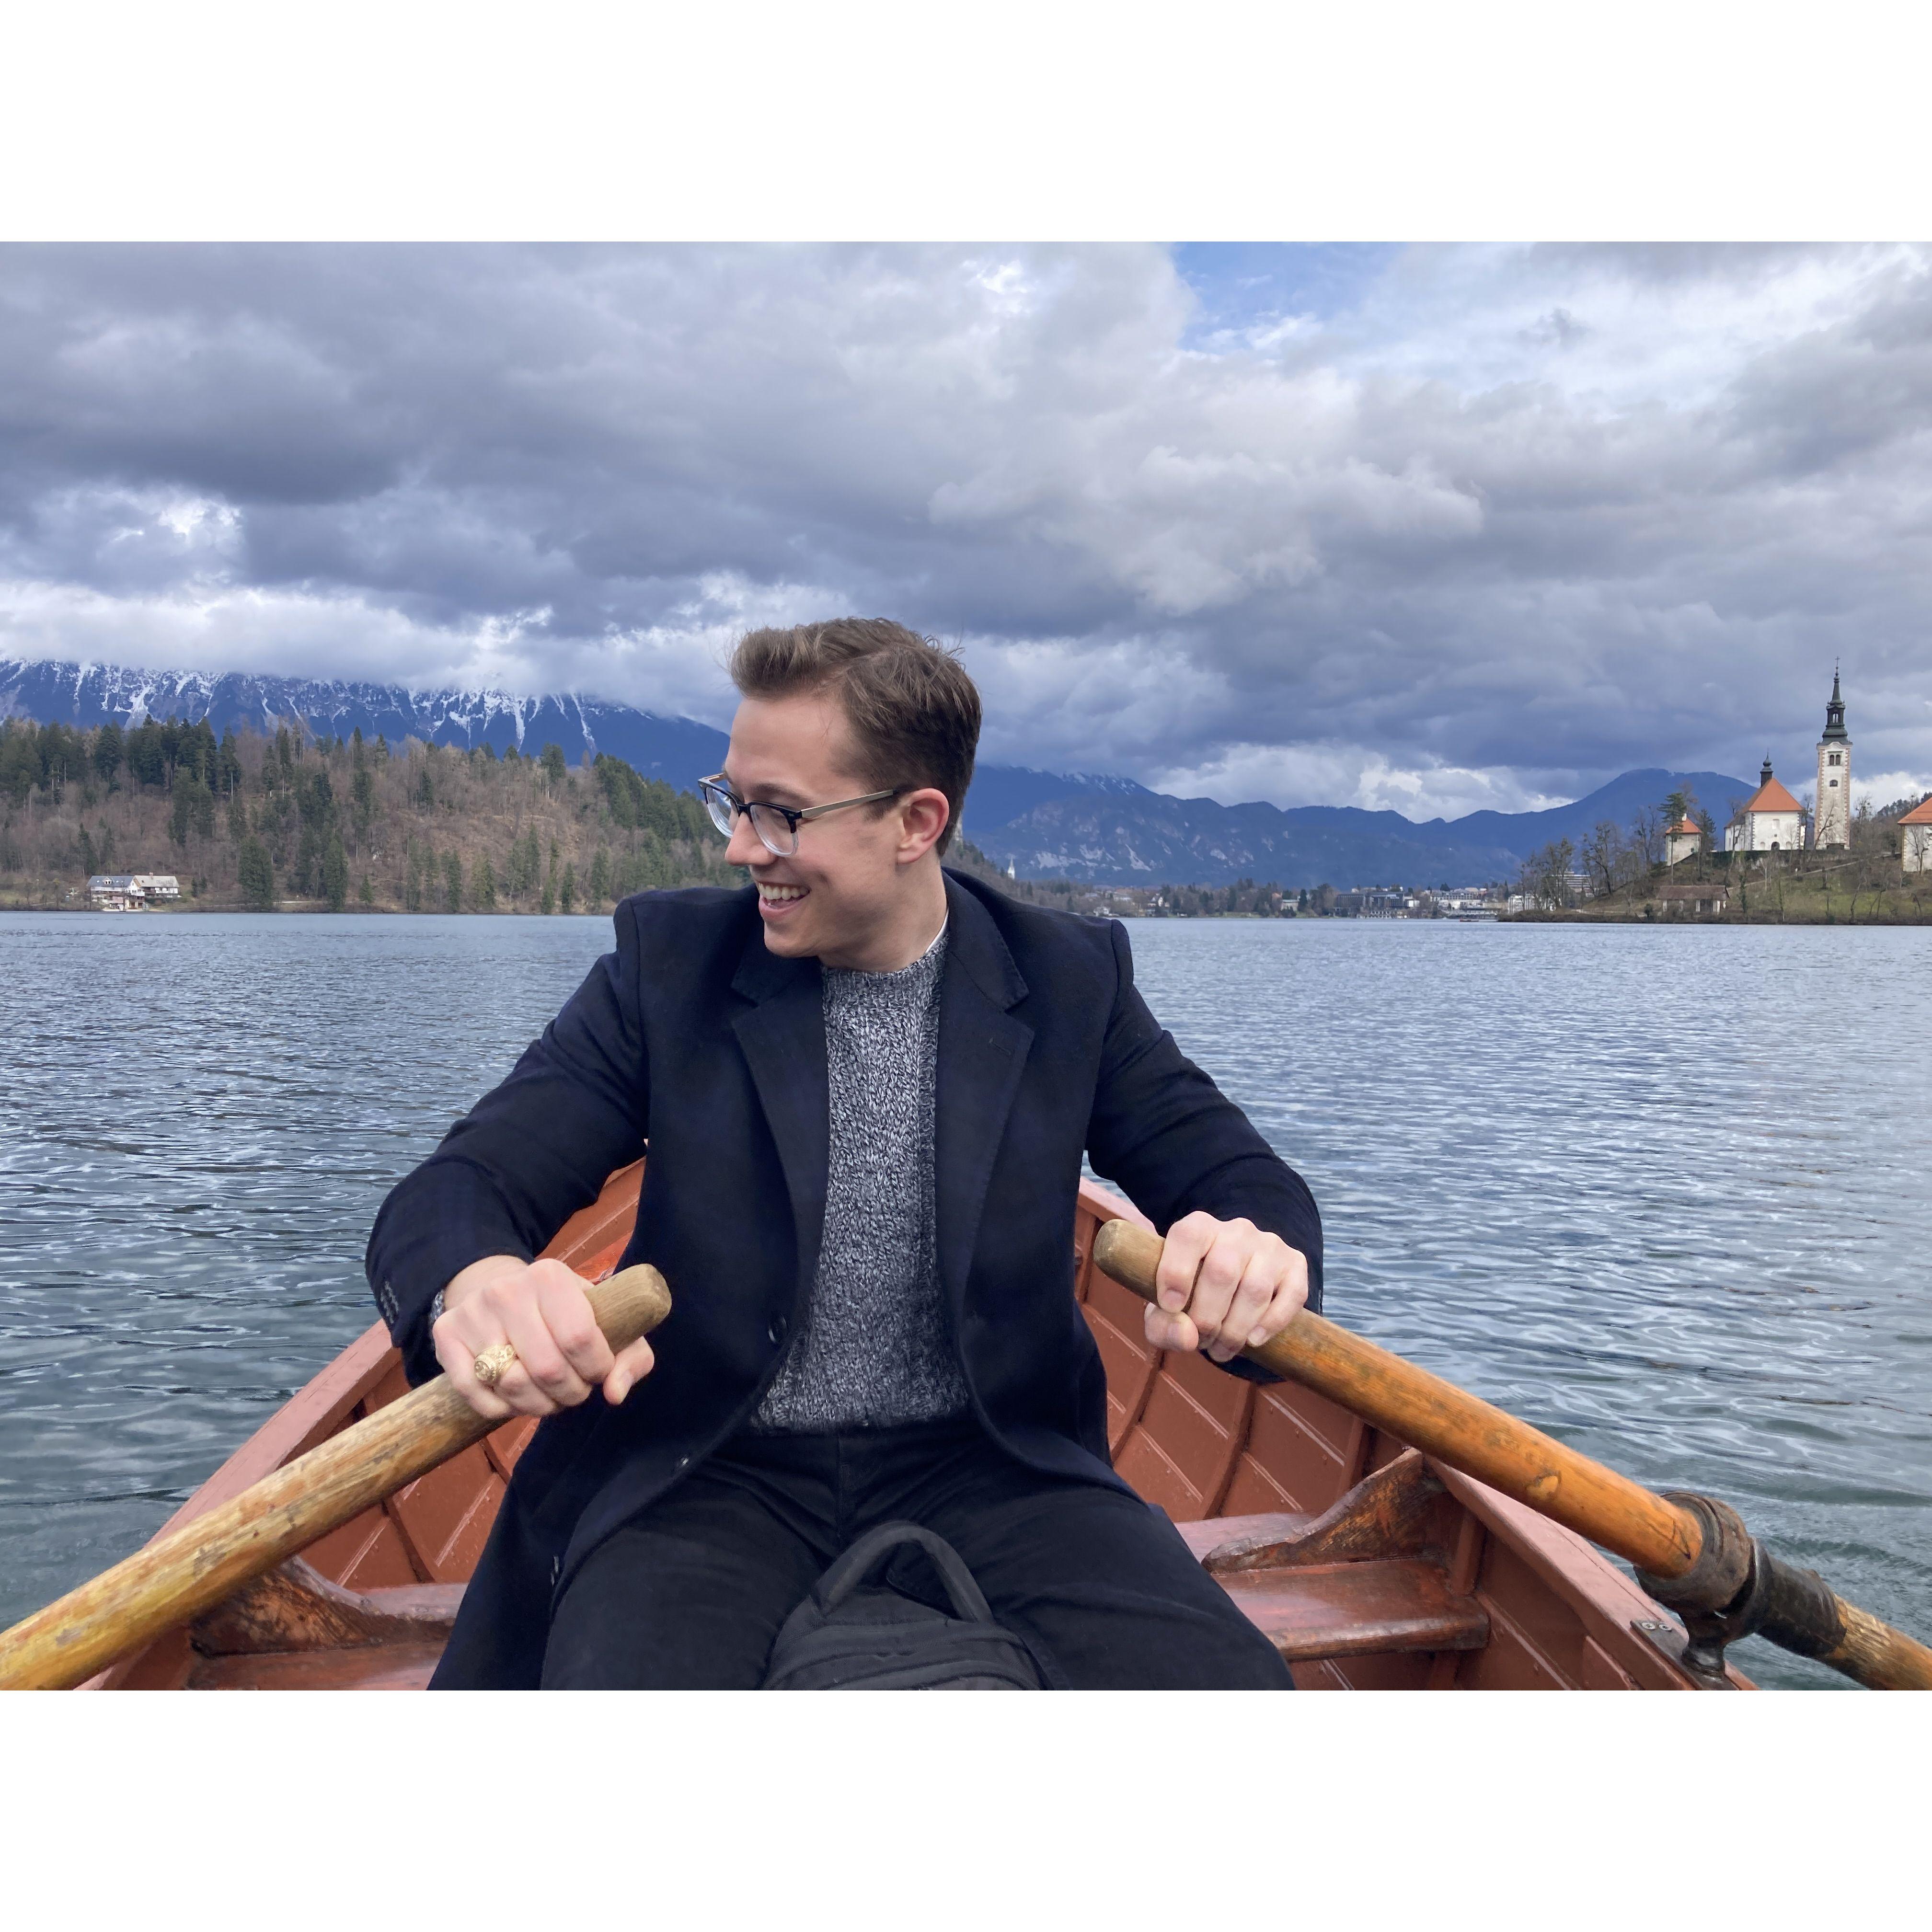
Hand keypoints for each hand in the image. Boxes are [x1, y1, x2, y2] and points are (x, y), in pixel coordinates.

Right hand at [433, 1255, 656, 1420]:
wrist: (503, 1293)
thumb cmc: (565, 1314)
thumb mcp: (608, 1322)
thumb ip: (630, 1356)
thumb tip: (615, 1393)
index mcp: (551, 1276)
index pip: (581, 1338)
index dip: (596, 1369)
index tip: (596, 1371)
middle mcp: (507, 1289)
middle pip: (547, 1369)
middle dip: (569, 1393)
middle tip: (573, 1390)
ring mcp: (472, 1312)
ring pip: (511, 1385)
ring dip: (538, 1405)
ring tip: (548, 1394)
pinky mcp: (445, 1335)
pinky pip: (475, 1394)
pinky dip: (502, 1409)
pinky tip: (515, 1396)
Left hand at [1143, 1212, 1308, 1363]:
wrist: (1230, 1291)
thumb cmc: (1190, 1296)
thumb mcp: (1165, 1310)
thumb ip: (1162, 1324)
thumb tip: (1188, 1337)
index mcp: (1199, 1227)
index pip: (1187, 1237)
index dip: (1176, 1272)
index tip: (1171, 1307)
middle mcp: (1236, 1231)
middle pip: (1222, 1272)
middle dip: (1208, 1318)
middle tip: (1201, 1341)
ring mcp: (1269, 1245)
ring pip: (1255, 1289)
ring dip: (1236, 1329)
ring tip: (1221, 1349)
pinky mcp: (1295, 1264)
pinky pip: (1291, 1295)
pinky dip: (1271, 1323)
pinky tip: (1253, 1340)